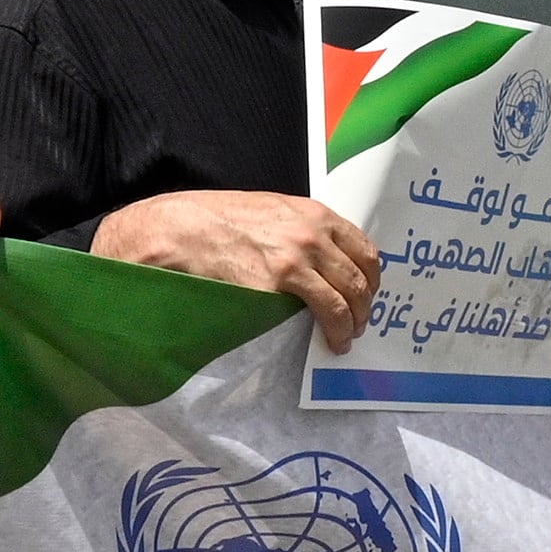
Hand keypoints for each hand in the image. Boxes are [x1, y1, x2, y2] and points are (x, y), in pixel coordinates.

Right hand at [96, 191, 379, 343]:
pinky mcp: (277, 284)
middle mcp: (311, 234)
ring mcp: (296, 259)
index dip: (370, 278)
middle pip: (359, 276)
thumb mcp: (269, 210)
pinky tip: (329, 341)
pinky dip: (333, 329)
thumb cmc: (218, 219)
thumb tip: (321, 257)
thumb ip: (300, 228)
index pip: (363, 248)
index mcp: (312, 213)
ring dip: (352, 322)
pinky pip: (321, 310)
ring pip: (346, 296)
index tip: (367, 295)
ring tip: (345, 338)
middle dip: (364, 305)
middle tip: (359, 324)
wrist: (180, 229)